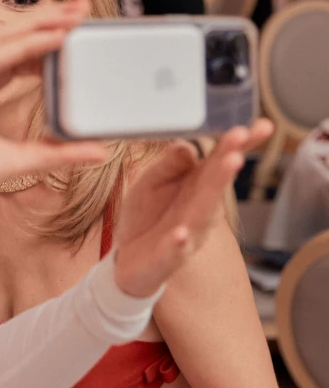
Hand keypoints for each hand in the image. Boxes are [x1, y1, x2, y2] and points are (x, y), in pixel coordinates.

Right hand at [0, 1, 108, 228]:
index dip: (47, 42)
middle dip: (49, 21)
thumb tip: (97, 150)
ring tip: (74, 15)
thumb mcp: (12, 161)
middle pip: (14, 39)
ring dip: (42, 24)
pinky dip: (26, 46)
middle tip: (85, 9)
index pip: (17, 56)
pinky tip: (54, 38)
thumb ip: (53, 153)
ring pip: (5, 39)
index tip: (78, 33)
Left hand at [113, 120, 273, 297]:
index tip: (259, 126)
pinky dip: (179, 242)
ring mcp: (186, 234)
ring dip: (216, 188)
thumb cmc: (146, 217)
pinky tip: (181, 233)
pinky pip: (175, 249)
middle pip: (214, 183)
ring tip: (230, 163)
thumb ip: (169, 166)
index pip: (218, 163)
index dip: (237, 144)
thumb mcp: (150, 183)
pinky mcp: (167, 257)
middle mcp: (198, 210)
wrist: (128, 262)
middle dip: (228, 159)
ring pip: (202, 212)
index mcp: (195, 188)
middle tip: (241, 136)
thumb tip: (187, 146)